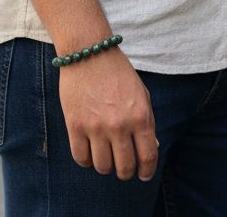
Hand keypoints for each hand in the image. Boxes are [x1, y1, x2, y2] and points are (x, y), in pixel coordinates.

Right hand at [58, 48, 158, 181]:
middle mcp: (119, 125)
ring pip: (102, 167)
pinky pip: (81, 158)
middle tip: (123, 168)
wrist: (89, 52)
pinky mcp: (75, 126)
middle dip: (125, 172)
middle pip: (124, 168)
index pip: (148, 157)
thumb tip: (152, 148)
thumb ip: (147, 121)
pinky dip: (86, 160)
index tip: (143, 174)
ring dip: (105, 166)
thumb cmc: (118, 72)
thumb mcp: (141, 93)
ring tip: (105, 156)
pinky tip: (90, 151)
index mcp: (140, 116)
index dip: (146, 171)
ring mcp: (96, 127)